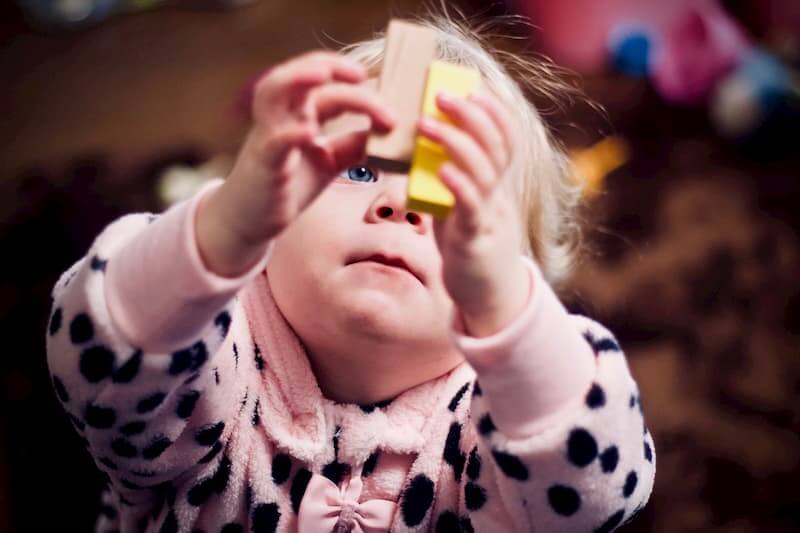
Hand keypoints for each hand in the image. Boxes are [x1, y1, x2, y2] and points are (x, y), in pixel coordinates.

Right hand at [217, 51, 395, 246]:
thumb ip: (355, 145)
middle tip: (361, 74)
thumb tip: (389, 133)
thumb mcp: (330, 161)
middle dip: (328, 65)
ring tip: (323, 74)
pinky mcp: (264, 163)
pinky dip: (290, 133)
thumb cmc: (290, 184)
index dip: (358, 89)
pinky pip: (272, 141)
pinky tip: (310, 133)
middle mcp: (281, 116)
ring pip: (272, 92)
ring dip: (297, 77)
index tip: (388, 109)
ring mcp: (268, 136)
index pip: (327, 85)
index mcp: (299, 112)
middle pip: (298, 74)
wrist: (251, 219)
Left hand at [417, 90, 530, 336]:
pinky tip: (440, 169)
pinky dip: (457, 184)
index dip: (493, 110)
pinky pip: (470, 208)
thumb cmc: (469, 248)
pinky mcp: (475, 241)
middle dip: (471, 114)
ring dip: (455, 142)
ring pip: (483, 171)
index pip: (505, 138)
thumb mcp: (461, 208)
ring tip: (426, 123)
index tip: (472, 87)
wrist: (487, 298)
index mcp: (496, 185)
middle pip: (495, 146)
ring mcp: (490, 217)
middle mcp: (499, 196)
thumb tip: (422, 152)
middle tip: (441, 93)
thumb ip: (450, 181)